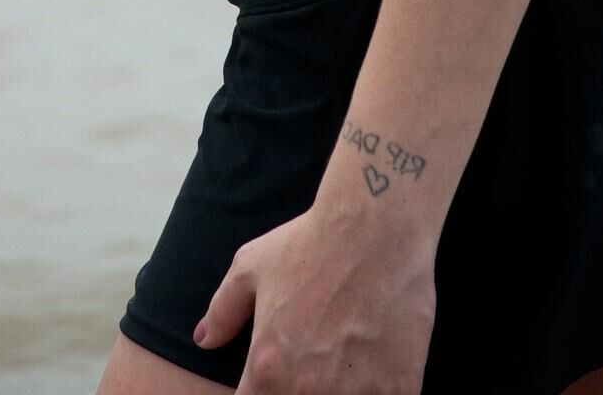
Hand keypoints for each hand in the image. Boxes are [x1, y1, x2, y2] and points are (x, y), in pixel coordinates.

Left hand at [193, 201, 437, 393]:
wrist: (378, 224)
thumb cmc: (313, 240)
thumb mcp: (252, 266)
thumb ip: (223, 310)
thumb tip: (204, 339)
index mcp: (268, 370)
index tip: (270, 381)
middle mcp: (308, 390)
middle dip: (299, 392)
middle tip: (312, 367)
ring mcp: (355, 394)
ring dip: (340, 393)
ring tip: (345, 364)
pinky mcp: (398, 390)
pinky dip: (380, 391)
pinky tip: (380, 367)